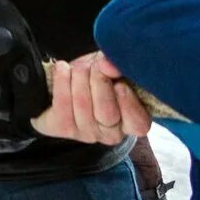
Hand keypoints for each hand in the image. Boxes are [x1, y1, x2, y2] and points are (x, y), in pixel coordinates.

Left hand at [31, 52, 151, 143]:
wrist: (70, 83)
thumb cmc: (102, 78)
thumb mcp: (115, 71)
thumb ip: (117, 68)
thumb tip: (108, 66)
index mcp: (133, 123)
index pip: (138, 123)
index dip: (129, 104)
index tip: (120, 84)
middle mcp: (111, 133)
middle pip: (107, 113)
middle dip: (100, 84)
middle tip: (97, 66)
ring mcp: (86, 133)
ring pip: (83, 106)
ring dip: (80, 79)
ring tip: (80, 67)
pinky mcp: (64, 128)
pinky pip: (62, 105)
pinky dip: (61, 82)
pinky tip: (62, 68)